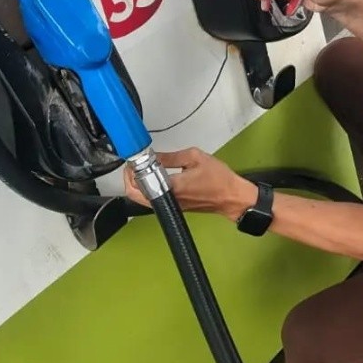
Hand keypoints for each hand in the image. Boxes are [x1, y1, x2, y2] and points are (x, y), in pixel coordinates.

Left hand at [123, 147, 256, 219]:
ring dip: (139, 185)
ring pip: (144, 199)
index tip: (135, 160)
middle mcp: (169, 199)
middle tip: (133, 167)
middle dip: (129, 180)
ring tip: (143, 170)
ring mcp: (172, 205)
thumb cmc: (220, 180)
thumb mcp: (196, 158)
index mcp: (172, 187)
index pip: (140, 182)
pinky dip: (150, 189)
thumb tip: (154, 156)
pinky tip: (156, 177)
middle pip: (135, 196)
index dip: (132, 170)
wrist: (232, 197)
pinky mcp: (176, 207)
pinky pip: (155, 200)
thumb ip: (171, 156)